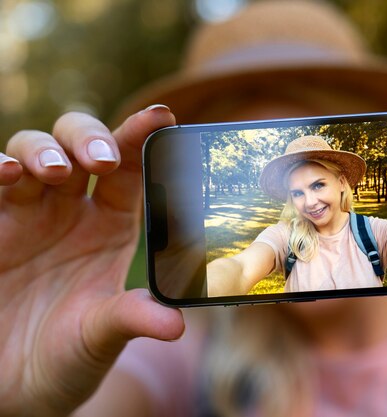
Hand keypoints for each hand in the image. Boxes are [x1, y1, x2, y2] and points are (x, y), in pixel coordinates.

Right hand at [0, 107, 184, 415]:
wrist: (14, 385)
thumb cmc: (67, 356)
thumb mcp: (102, 335)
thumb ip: (134, 318)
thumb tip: (177, 323)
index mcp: (113, 225)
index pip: (131, 169)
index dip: (143, 138)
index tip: (162, 116)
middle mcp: (73, 210)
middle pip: (81, 146)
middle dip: (89, 139)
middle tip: (100, 161)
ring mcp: (28, 214)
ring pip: (32, 150)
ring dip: (42, 150)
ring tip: (50, 173)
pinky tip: (5, 175)